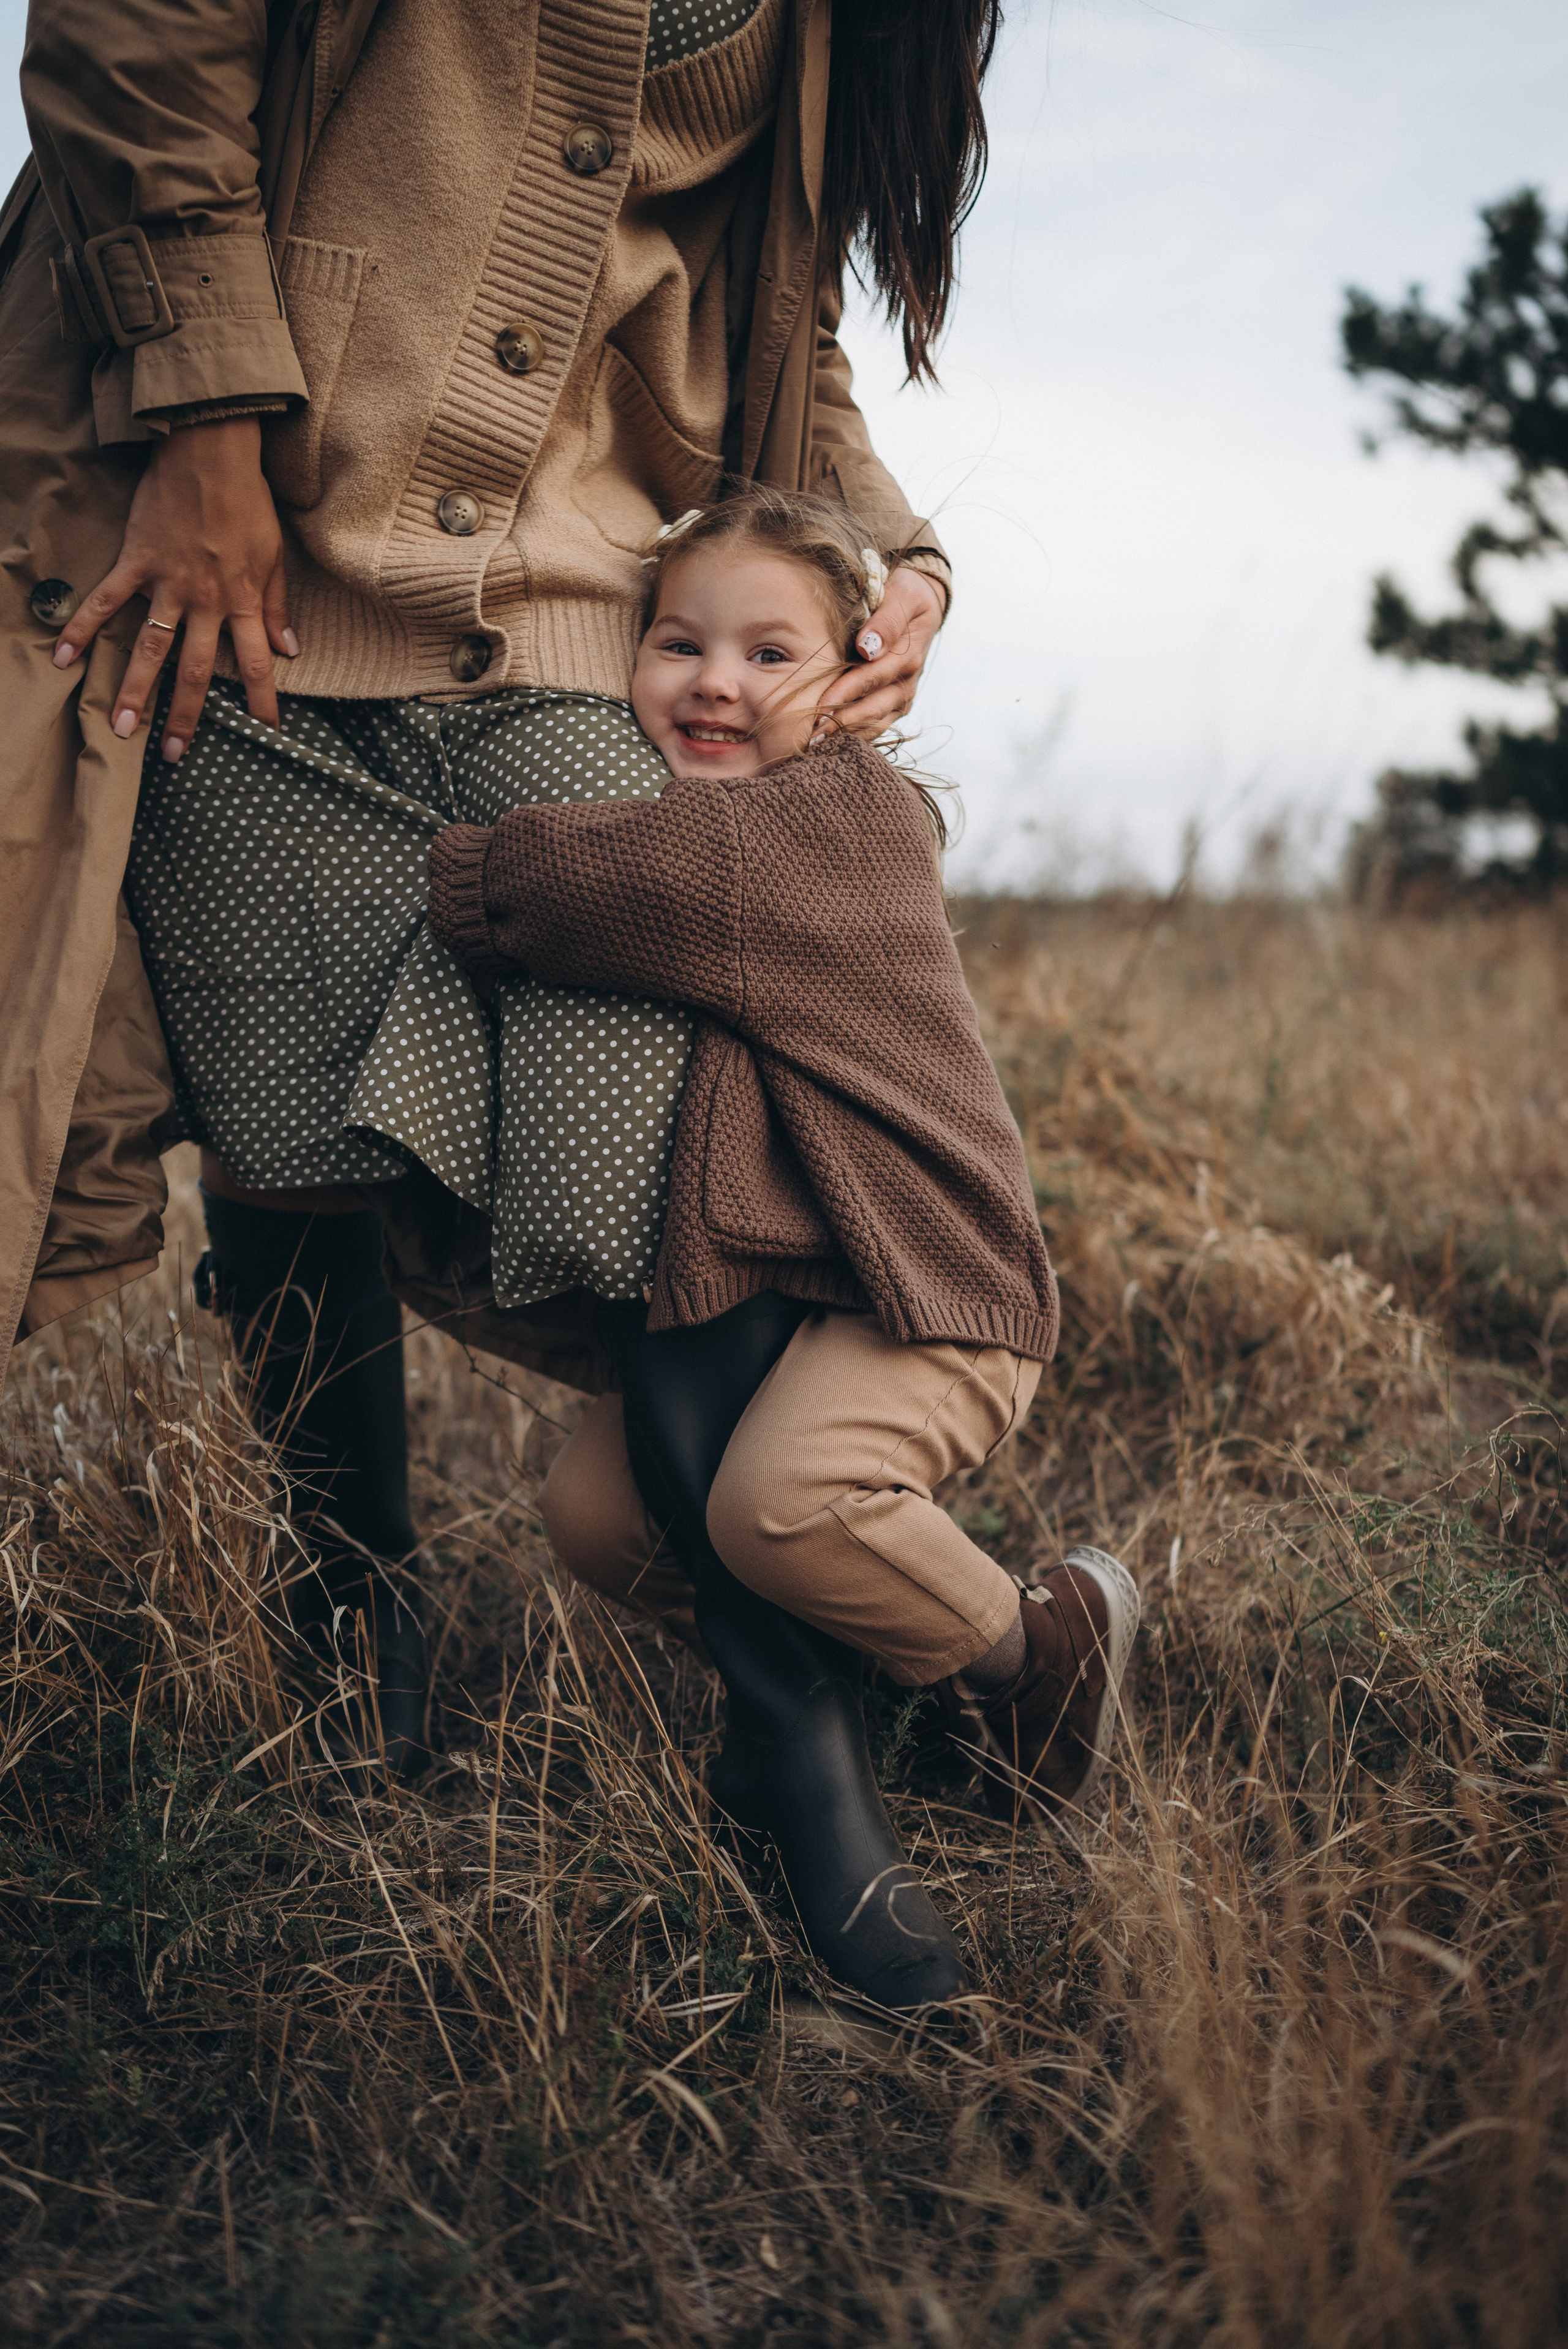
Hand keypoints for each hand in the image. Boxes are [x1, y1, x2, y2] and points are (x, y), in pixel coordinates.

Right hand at [52, 416, 296, 761]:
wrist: (210, 452)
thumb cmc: (248, 501)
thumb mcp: (276, 554)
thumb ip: (280, 605)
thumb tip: (290, 650)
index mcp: (244, 601)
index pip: (256, 663)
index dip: (263, 700)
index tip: (268, 732)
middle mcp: (206, 601)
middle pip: (196, 671)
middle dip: (187, 716)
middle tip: (176, 755)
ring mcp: (168, 583)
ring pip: (150, 648)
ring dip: (135, 691)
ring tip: (123, 730)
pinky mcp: (137, 562)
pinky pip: (106, 600)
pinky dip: (84, 627)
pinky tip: (65, 657)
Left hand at [813, 564, 944, 740]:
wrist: (921, 607)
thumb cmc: (904, 595)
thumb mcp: (902, 595)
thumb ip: (887, 619)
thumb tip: (868, 647)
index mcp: (909, 655)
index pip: (873, 677)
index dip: (846, 692)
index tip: (821, 704)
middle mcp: (907, 682)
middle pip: (872, 708)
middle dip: (841, 723)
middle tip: (812, 736)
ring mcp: (902, 697)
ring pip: (874, 723)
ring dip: (846, 735)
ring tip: (816, 746)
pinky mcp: (896, 707)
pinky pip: (876, 727)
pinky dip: (854, 737)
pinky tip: (830, 745)